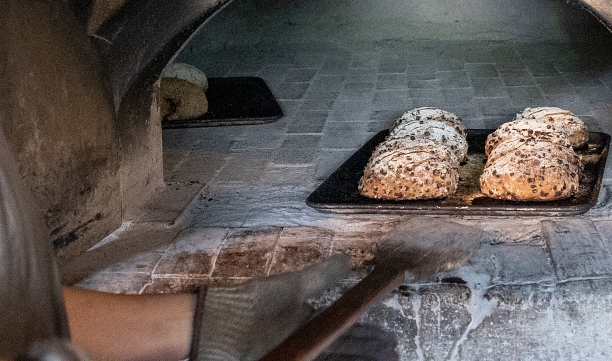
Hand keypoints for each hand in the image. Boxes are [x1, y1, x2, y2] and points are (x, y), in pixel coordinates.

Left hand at [193, 255, 395, 360]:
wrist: (217, 325)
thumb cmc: (252, 303)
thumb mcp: (291, 287)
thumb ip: (321, 276)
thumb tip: (350, 260)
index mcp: (308, 324)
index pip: (346, 331)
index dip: (369, 335)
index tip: (391, 339)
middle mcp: (305, 342)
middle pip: (344, 349)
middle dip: (369, 351)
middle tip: (394, 354)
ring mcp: (297, 355)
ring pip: (334, 359)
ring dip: (358, 359)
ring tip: (384, 359)